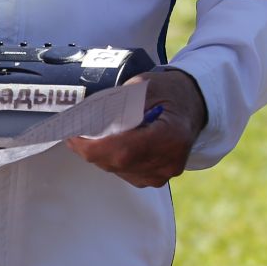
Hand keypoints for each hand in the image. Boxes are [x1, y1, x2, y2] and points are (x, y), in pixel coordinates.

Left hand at [65, 68, 206, 186]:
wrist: (193, 105)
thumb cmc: (170, 92)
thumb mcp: (145, 87)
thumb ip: (119, 104)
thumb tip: (88, 117)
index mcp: (170, 136)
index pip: (122, 151)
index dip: (91, 146)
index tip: (73, 134)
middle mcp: (168, 161)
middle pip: (115, 162)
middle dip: (90, 148)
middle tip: (75, 131)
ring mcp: (163, 174)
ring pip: (116, 169)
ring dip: (99, 153)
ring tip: (90, 134)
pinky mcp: (156, 178)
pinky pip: (124, 172)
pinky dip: (111, 158)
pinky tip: (110, 143)